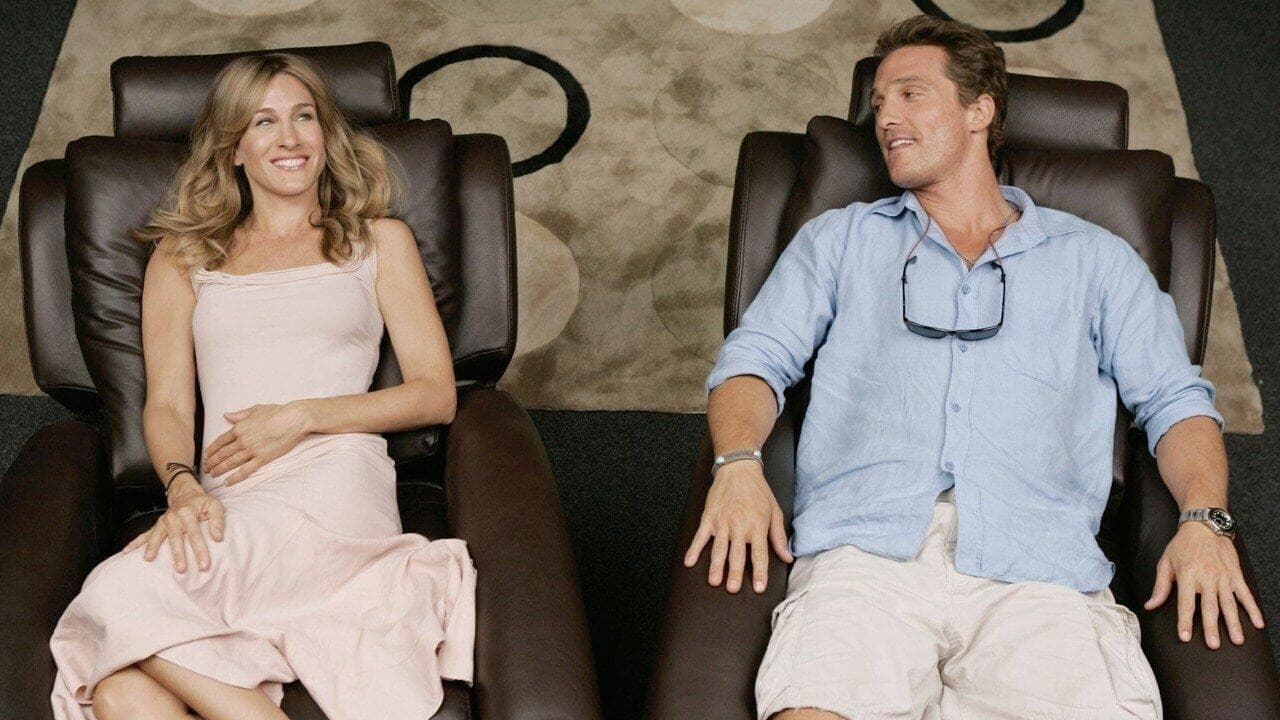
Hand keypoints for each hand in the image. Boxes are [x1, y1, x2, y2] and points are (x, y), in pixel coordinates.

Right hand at [123, 478, 224, 573]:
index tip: (205, 565)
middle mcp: (174, 517)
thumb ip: (218, 520)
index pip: (195, 534)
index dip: (200, 550)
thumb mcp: (215, 506)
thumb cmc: (202, 504)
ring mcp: (163, 522)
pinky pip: (144, 535)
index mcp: (189, 513)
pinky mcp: (157, 526)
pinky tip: (126, 552)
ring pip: (157, 537)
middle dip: (178, 555)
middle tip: (181, 570)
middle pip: (176, 538)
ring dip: (153, 549)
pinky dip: (135, 543)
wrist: (186, 494)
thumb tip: (218, 538)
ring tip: (149, 560)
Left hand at [202, 402, 309, 483]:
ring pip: (231, 462)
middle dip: (212, 462)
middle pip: (223, 453)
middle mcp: (243, 440)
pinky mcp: (263, 458)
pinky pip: (246, 470)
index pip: (220, 441)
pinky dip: (235, 477)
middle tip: (206, 468)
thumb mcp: (255, 410)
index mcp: (239, 428)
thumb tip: (226, 415)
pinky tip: (228, 482)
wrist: (294, 419)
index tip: (206, 456)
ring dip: (220, 470)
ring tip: (213, 475)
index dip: (211, 450)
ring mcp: (252, 450)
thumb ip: (239, 415)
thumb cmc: (277, 412)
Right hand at [683, 460, 792, 593]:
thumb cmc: (758, 491)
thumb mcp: (774, 512)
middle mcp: (739, 525)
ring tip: (714, 581)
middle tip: (732, 589)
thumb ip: (779, 537)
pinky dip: (694, 549)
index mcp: (757, 525)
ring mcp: (722, 522)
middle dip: (734, 573)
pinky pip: (700, 536)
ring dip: (716, 566)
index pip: (759, 554)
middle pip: (737, 554)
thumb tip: (788, 557)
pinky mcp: (709, 517)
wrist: (738, 469)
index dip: (759, 572)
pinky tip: (689, 562)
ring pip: (719, 548)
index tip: (758, 587)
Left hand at [1144, 521, 1264, 647]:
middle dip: (1212, 627)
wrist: (1204, 526)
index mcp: (1187, 576)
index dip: (1185, 621)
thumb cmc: (1182, 545)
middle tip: (1214, 644)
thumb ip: (1160, 587)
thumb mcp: (1165, 563)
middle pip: (1210, 607)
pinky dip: (1252, 609)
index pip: (1186, 603)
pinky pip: (1245, 594)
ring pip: (1229, 604)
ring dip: (1234, 623)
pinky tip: (1257, 623)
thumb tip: (1150, 605)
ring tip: (1237, 640)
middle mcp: (1207, 578)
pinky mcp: (1236, 575)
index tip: (1185, 637)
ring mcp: (1223, 577)